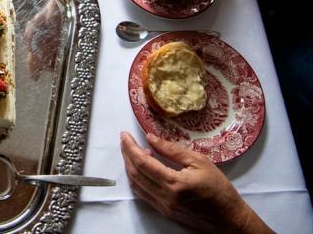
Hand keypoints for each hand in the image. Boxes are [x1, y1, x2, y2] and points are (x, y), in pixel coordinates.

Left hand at [120, 132, 271, 232]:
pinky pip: (143, 194)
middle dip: (126, 155)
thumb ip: (172, 150)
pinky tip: (142, 169)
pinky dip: (138, 179)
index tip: (124, 135)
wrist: (229, 218)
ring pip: (136, 185)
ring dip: (130, 167)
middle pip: (135, 173)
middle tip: (125, 141)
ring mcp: (163, 206)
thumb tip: (150, 138)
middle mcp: (165, 197)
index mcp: (174, 183)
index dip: (130, 147)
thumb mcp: (199, 162)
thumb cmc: (219, 188)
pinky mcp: (164, 212)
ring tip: (133, 152)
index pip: (143, 163)